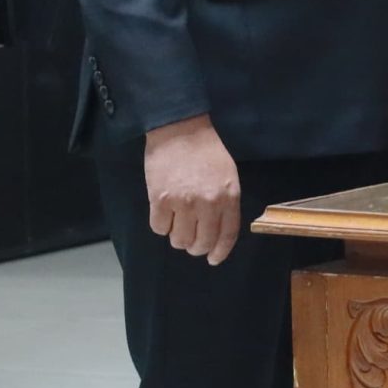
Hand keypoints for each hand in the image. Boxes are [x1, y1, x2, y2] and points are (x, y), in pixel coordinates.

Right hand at [144, 116, 242, 264]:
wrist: (180, 129)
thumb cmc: (206, 150)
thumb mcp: (228, 175)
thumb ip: (225, 203)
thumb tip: (217, 232)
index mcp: (229, 196)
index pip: (227, 235)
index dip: (219, 251)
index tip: (213, 259)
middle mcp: (208, 203)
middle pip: (202, 242)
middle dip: (196, 247)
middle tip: (190, 241)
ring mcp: (183, 203)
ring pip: (179, 240)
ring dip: (177, 237)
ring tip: (177, 222)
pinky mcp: (160, 200)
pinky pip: (159, 228)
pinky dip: (161, 225)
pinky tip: (164, 213)